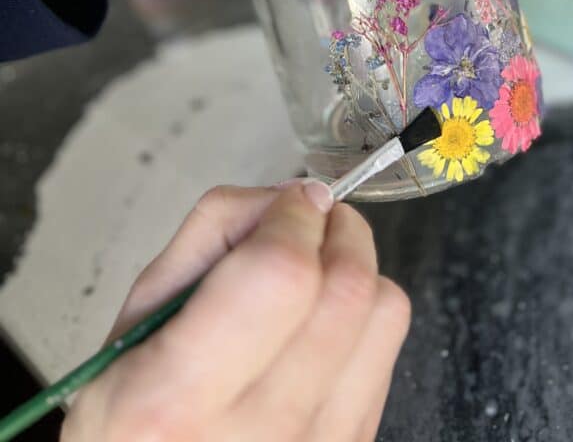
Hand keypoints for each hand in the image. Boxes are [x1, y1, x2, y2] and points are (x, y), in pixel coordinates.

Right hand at [62, 183, 410, 441]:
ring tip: (318, 272)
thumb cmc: (139, 406)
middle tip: (311, 221)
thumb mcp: (141, 314)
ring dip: (357, 269)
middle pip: (346, 288)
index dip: (294, 217)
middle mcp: (256, 434)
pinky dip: (364, 316)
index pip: (280, 273)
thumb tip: (294, 197)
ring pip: (384, 312)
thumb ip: (214, 232)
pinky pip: (390, 351)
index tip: (289, 203)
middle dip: (337, 227)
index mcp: (175, 398)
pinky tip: (323, 326)